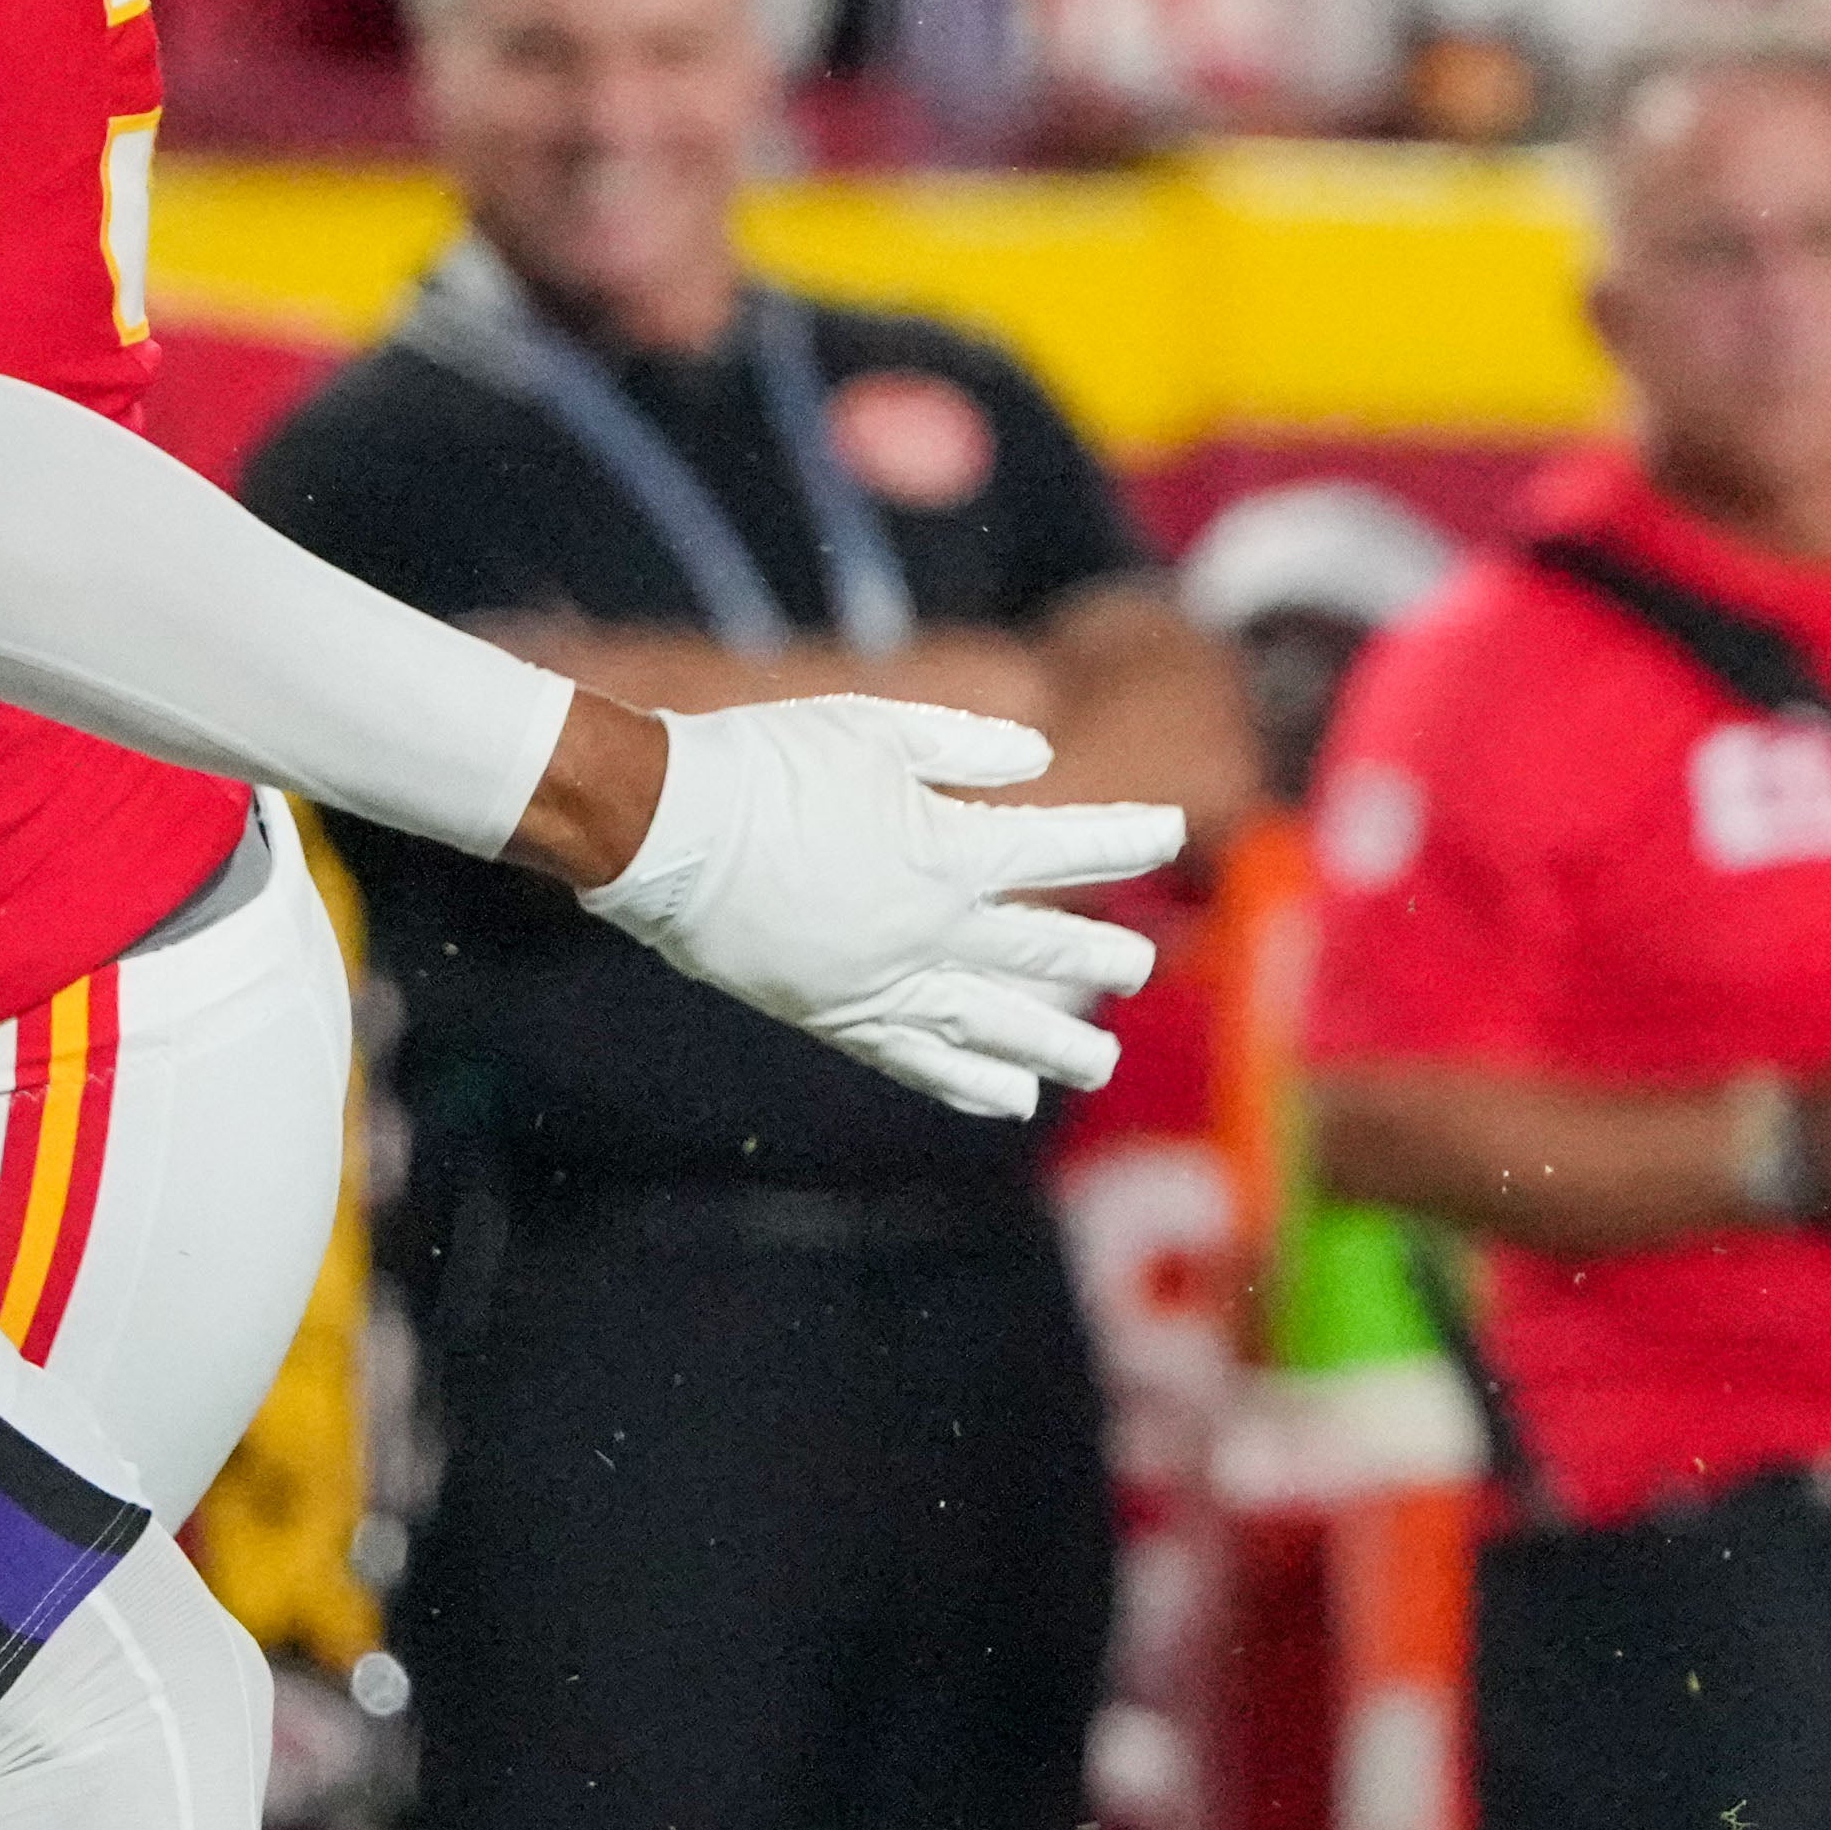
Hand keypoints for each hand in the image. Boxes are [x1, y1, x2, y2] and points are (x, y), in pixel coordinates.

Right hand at [576, 695, 1176, 1118]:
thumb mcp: (873, 728)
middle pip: (1042, 949)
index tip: (1172, 830)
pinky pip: (917, 1060)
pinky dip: (966, 1082)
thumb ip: (963, 745)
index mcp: (951, 850)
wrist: (658, 825)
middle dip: (1100, 958)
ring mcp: (885, 979)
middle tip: (1140, 970)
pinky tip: (1006, 1100)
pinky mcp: (836, 1014)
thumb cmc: (764, 761)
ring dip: (1052, 1045)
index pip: (1065, 848)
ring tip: (1100, 1066)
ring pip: (993, 1023)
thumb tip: (1038, 757)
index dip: (1125, 838)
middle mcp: (933, 927)